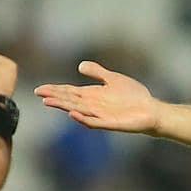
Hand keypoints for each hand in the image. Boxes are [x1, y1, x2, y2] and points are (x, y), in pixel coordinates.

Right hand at [35, 62, 160, 132]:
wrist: (150, 110)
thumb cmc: (133, 96)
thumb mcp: (113, 79)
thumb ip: (97, 73)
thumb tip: (80, 66)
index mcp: (92, 96)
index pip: (69, 92)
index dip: (55, 90)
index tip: (40, 89)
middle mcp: (93, 106)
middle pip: (70, 100)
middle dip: (54, 97)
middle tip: (39, 94)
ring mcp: (101, 115)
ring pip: (77, 110)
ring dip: (63, 106)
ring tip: (49, 102)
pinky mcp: (110, 123)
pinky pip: (93, 122)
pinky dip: (83, 119)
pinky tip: (72, 114)